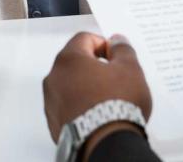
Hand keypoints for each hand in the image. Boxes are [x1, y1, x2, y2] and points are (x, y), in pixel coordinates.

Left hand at [42, 32, 152, 147]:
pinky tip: (97, 114)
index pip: (84, 39)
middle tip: (115, 78)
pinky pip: (67, 106)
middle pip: (74, 62)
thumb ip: (122, 49)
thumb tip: (116, 41)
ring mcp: (51, 102)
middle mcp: (54, 78)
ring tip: (107, 99)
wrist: (107, 144)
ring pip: (69, 85)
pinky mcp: (54, 123)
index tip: (116, 56)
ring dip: (85, 87)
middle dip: (94, 66)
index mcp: (69, 59)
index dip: (103, 44)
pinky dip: (79, 106)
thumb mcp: (130, 69)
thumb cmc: (116, 105)